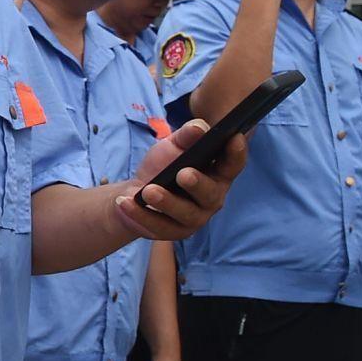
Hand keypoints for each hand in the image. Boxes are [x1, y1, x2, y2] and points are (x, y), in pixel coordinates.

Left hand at [114, 119, 247, 240]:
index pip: (233, 164)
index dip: (236, 153)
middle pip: (210, 194)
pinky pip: (158, 225)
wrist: (135, 193)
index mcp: (217, 175)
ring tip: (148, 190)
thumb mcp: (172, 147)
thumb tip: (199, 127)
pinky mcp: (173, 232)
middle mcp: (212, 198)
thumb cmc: (162, 166)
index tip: (234, 138)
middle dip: (198, 183)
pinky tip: (125, 203)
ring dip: (166, 201)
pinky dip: (140, 214)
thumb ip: (186, 136)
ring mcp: (194, 218)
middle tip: (183, 173)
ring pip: (184, 213)